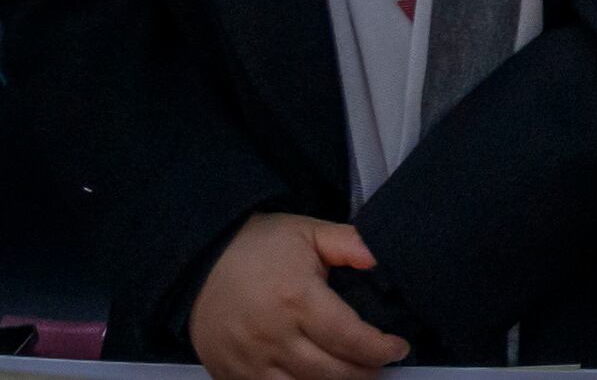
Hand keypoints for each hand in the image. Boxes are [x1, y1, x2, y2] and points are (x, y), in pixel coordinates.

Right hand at [188, 212, 407, 379]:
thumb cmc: (258, 246)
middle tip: (381, 366)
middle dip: (365, 374)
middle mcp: (274, 336)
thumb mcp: (307, 231)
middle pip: (332, 373)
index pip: (349, 337)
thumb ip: (349, 243)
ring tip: (354, 375)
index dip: (379, 349)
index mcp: (297, 299)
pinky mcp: (232, 375)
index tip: (398, 348)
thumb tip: (380, 257)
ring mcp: (251, 361)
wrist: (198, 261)